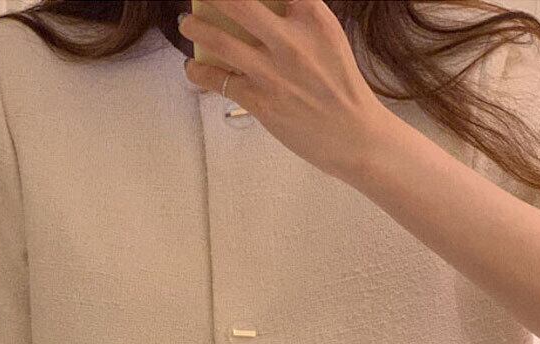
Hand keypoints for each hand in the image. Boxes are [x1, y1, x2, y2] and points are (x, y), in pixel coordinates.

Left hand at [179, 0, 391, 184]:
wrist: (353, 135)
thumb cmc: (341, 87)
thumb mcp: (328, 38)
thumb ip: (300, 18)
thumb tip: (263, 10)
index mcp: (312, 17)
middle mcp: (290, 39)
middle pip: (238, 3)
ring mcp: (273, 72)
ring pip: (220, 40)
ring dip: (195, 28)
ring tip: (186, 23)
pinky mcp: (260, 101)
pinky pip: (218, 81)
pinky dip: (198, 72)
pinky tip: (192, 68)